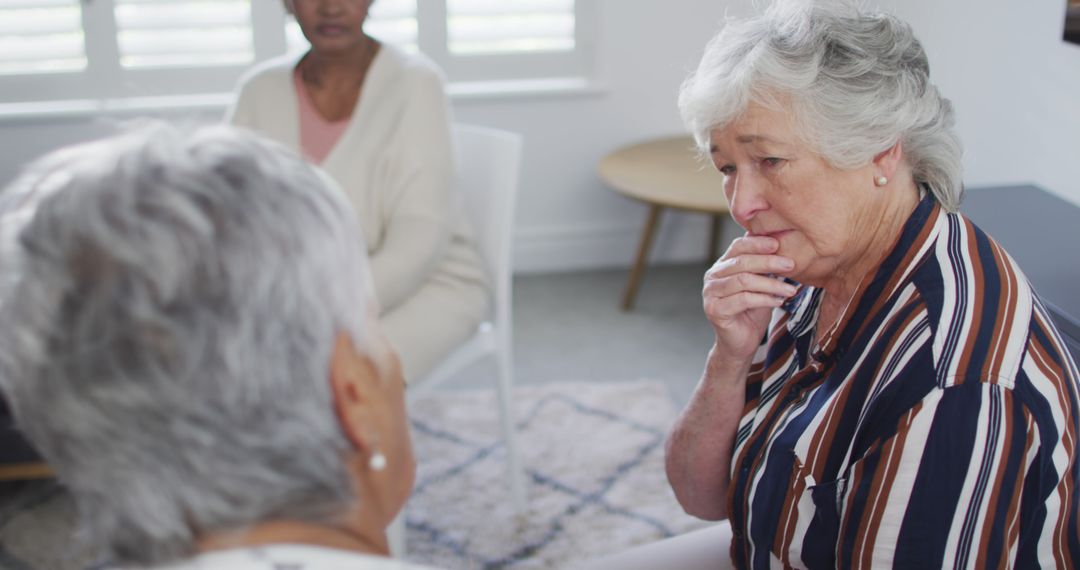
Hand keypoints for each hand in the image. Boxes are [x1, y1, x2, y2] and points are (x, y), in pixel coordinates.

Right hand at [703, 235, 796, 364]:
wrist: (741, 343)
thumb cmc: (752, 313)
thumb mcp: (761, 285)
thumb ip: (764, 267)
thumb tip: (783, 242)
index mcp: (722, 266)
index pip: (738, 246)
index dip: (757, 243)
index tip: (779, 244)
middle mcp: (712, 277)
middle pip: (742, 262)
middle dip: (769, 262)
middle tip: (791, 265)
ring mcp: (711, 293)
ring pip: (744, 281)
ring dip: (771, 284)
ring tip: (790, 289)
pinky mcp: (715, 310)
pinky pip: (743, 299)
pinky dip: (765, 299)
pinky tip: (779, 301)